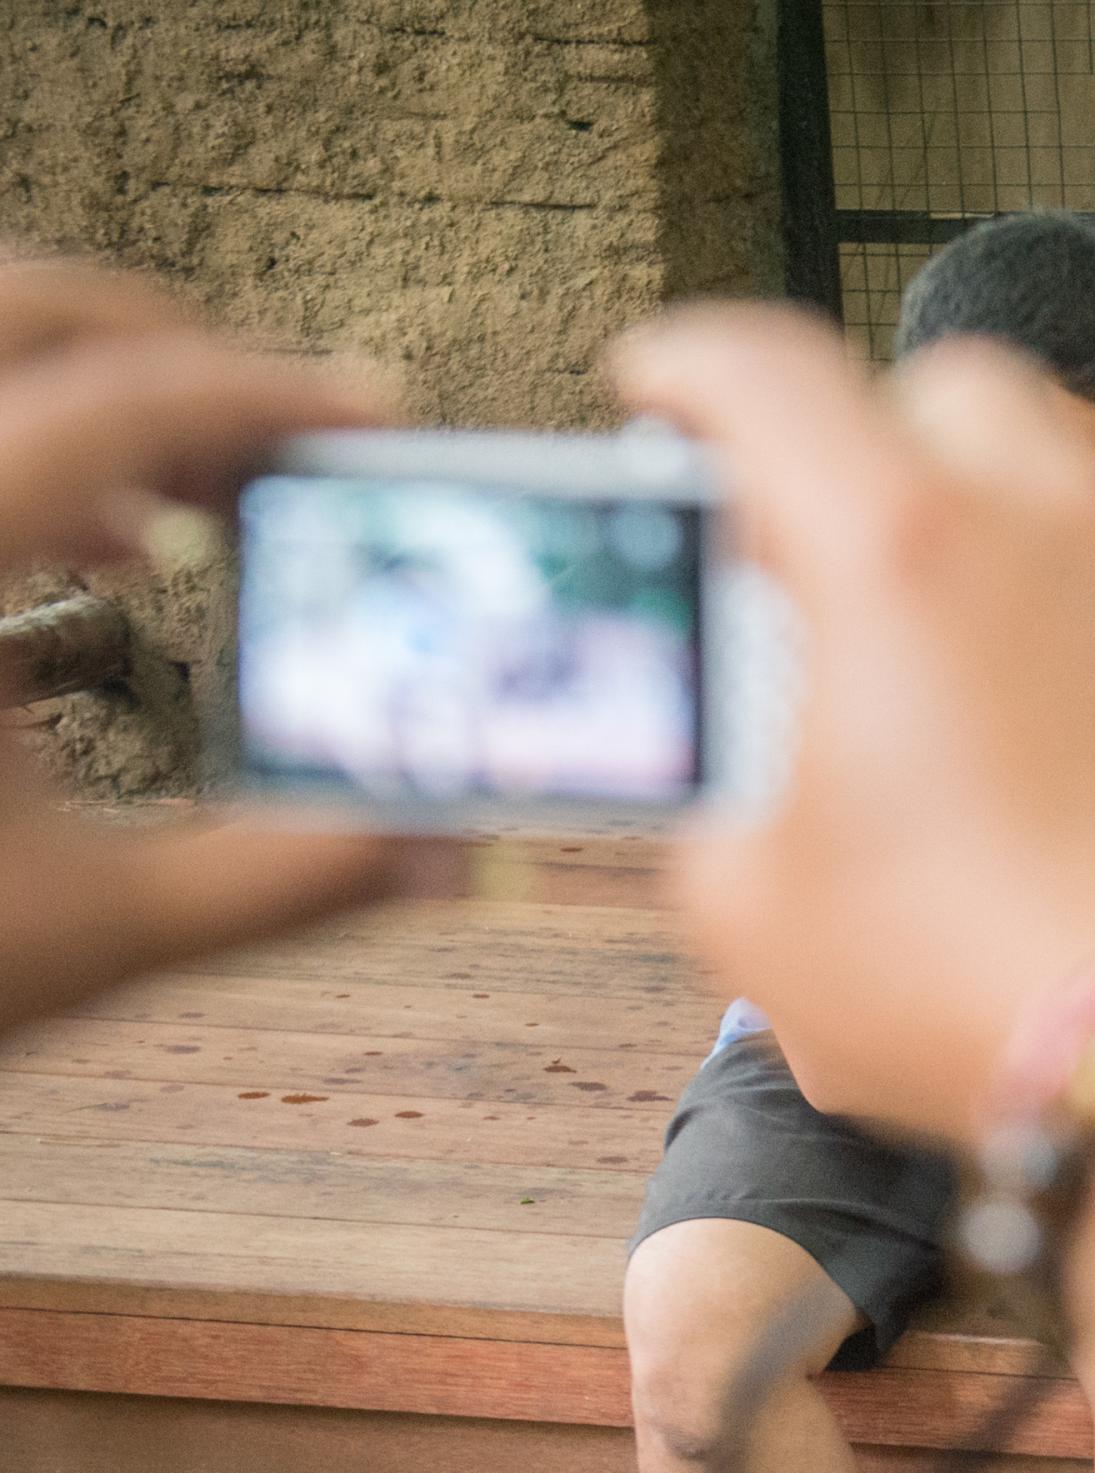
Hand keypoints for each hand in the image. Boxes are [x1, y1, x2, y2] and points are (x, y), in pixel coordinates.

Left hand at [0, 257, 426, 1035]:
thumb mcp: (97, 927)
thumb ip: (283, 879)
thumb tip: (440, 850)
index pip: (117, 398)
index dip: (262, 390)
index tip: (366, 417)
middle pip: (25, 310)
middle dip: (172, 345)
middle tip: (285, 433)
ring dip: (94, 391)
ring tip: (197, 495)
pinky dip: (29, 451)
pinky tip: (100, 547)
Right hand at [616, 306, 1094, 1138]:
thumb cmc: (958, 980)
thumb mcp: (749, 902)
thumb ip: (714, 788)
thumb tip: (739, 756)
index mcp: (896, 546)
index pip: (768, 376)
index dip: (688, 365)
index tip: (655, 386)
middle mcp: (1041, 528)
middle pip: (941, 393)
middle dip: (857, 432)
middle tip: (797, 526)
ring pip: (1049, 483)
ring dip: (968, 518)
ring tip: (910, 631)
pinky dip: (1051, 603)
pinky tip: (1015, 712)